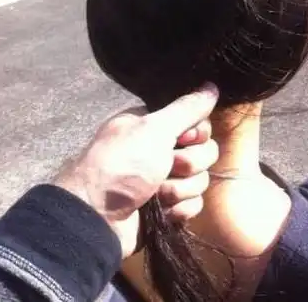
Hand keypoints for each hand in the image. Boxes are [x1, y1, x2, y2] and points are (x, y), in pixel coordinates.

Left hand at [53, 83, 219, 257]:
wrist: (95, 220)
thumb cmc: (121, 166)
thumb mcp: (153, 129)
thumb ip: (187, 109)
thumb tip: (212, 87)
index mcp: (153, 127)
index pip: (197, 124)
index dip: (197, 134)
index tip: (183, 139)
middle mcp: (159, 151)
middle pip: (203, 153)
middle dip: (189, 164)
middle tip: (167, 167)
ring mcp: (163, 181)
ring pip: (199, 181)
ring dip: (180, 189)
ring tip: (157, 194)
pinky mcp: (166, 209)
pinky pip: (193, 205)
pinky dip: (179, 209)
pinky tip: (163, 212)